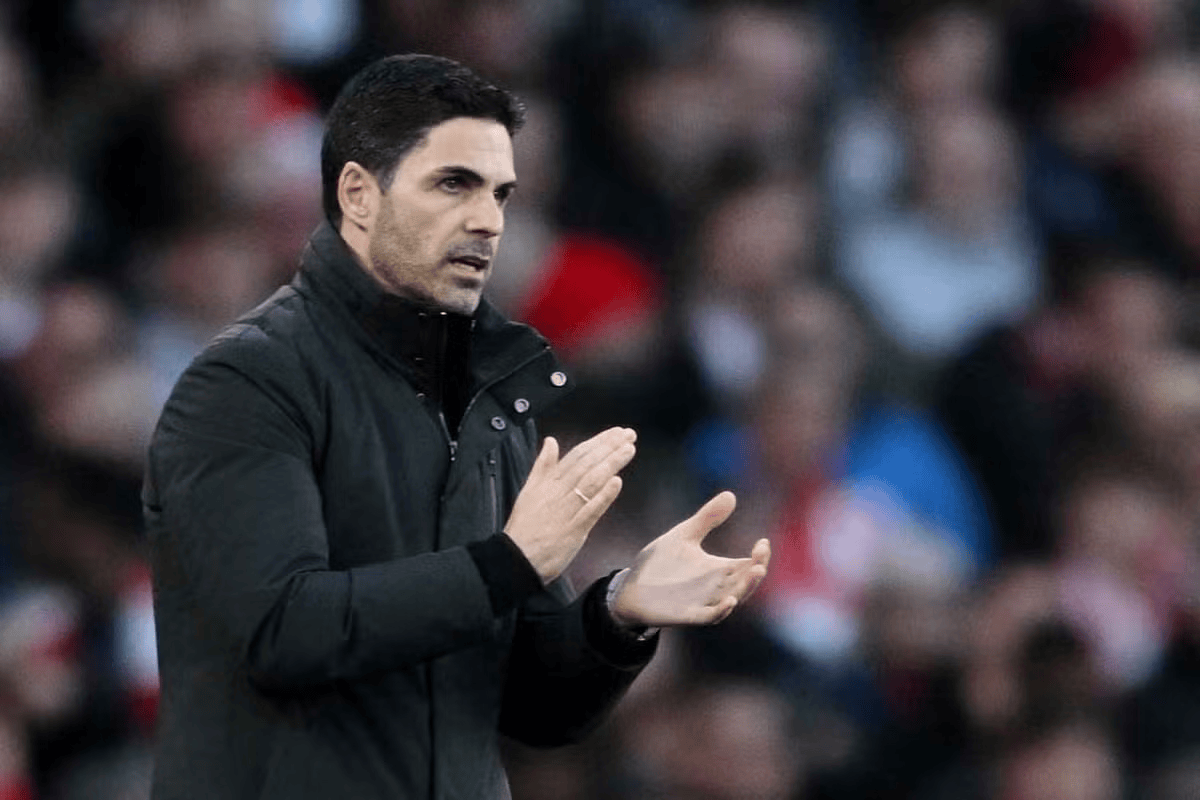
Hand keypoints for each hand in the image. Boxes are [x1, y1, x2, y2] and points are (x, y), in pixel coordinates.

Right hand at [505, 427, 636, 582]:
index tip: (616, 432)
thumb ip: (542, 465)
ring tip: (628, 450)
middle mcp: (559, 492)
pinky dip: (604, 496)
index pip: (577, 455)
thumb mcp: (529, 490)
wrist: (516, 558)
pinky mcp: (574, 530)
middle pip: (587, 464)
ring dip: (611, 464)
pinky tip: (617, 482)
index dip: (598, 442)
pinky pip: (590, 510)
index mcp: (549, 482)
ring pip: (591, 482)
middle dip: (610, 447)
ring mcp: (567, 511)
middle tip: (629, 435)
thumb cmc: (525, 526)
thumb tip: (551, 441)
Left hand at [611, 491, 768, 626]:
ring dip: (745, 588)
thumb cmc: (660, 564)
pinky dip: (721, 610)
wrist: (630, 587)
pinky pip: (709, 616)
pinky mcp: (688, 614)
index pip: (748, 565)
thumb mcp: (685, 535)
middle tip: (761, 558)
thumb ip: (707, 518)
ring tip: (756, 572)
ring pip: (733, 599)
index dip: (760, 556)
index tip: (762, 542)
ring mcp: (704, 602)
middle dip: (756, 571)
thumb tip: (731, 495)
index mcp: (719, 570)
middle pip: (745, 582)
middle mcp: (716, 588)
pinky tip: (730, 601)